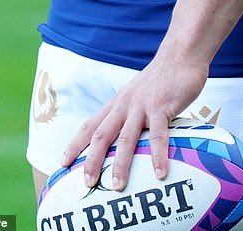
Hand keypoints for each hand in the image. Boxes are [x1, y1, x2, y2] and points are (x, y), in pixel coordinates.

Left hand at [61, 52, 207, 190]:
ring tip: (117, 186)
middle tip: (86, 184)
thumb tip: (127, 142)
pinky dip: (158, 155)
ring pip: (127, 138)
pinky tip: (160, 173)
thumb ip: (130, 115)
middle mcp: (125, 105)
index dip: (75, 145)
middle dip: (92, 160)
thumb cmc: (160, 80)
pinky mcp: (162, 107)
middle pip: (102, 135)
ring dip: (121, 164)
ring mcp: (142, 106)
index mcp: (117, 104)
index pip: (90, 126)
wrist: (180, 55)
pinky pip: (159, 135)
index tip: (62, 164)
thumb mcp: (138, 96)